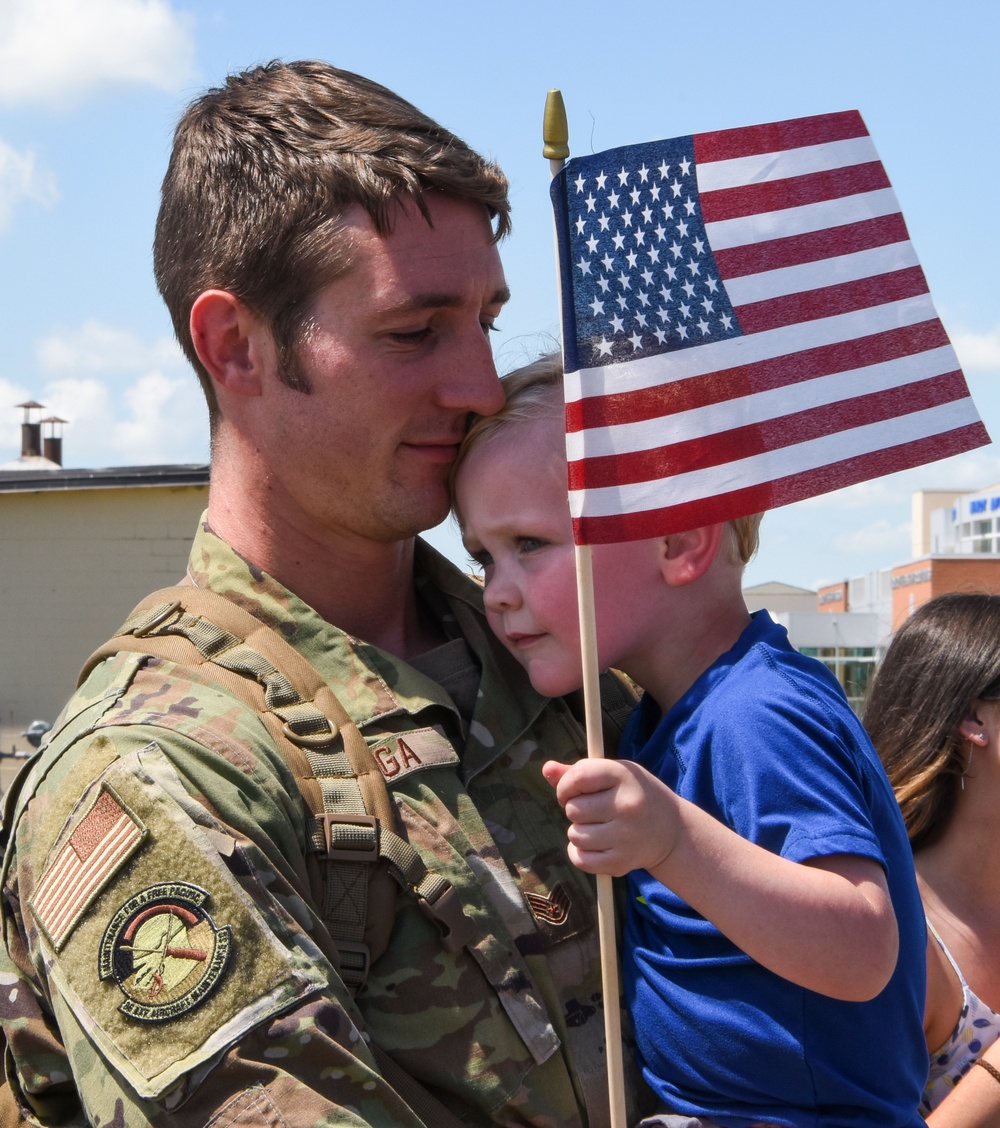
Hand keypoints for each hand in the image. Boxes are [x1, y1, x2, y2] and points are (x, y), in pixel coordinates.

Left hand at [542, 758, 678, 875]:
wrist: (672, 831)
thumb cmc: (635, 795)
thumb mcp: (615, 774)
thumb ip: (579, 772)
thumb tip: (547, 769)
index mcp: (623, 776)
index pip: (577, 778)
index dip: (565, 786)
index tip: (571, 791)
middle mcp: (626, 805)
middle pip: (573, 809)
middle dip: (575, 809)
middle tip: (594, 811)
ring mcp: (625, 836)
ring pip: (575, 835)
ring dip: (579, 832)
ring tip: (599, 827)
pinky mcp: (622, 862)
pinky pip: (580, 859)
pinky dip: (580, 853)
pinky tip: (595, 845)